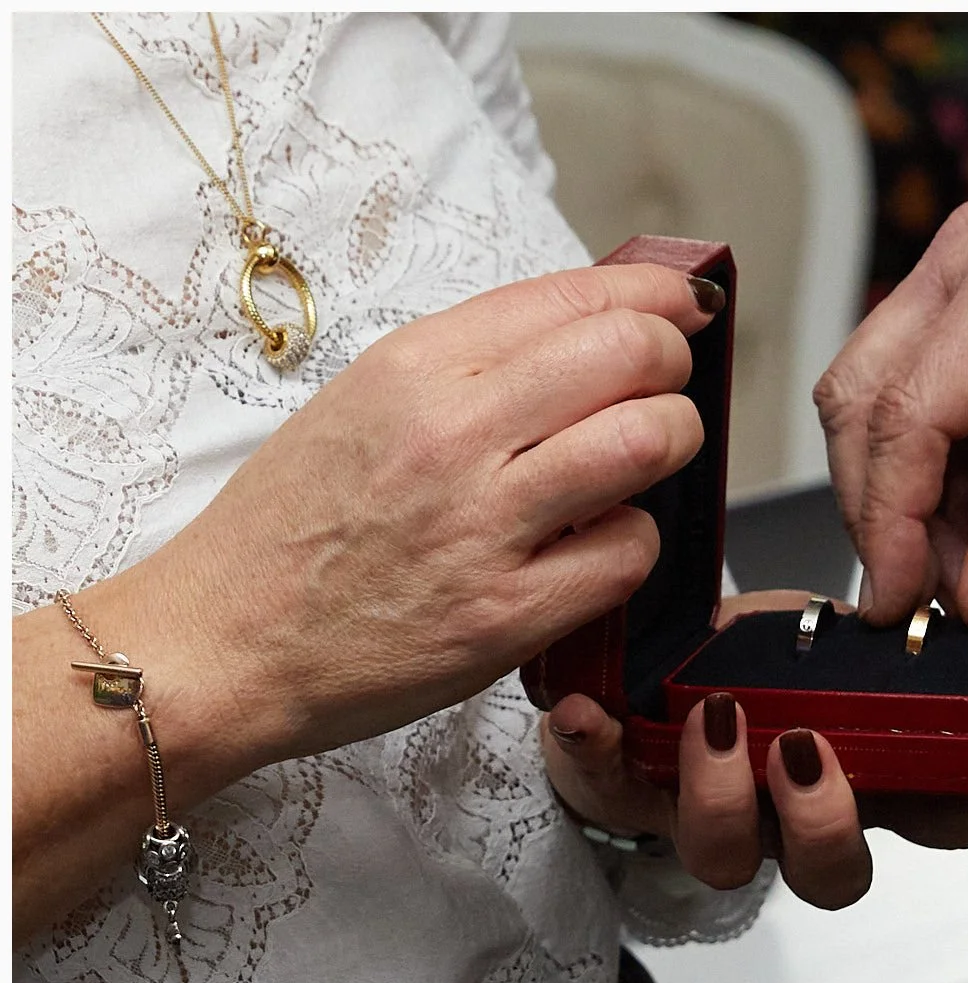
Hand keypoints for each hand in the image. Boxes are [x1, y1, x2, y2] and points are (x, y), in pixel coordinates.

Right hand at [93, 263, 724, 765]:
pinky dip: (632, 543)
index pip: (576, 296)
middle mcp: (454, 431)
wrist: (222, 641)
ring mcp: (484, 525)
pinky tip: (598, 545)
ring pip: (648, 442)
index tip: (684, 305)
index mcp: (417, 365)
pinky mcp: (506, 616)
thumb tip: (591, 333)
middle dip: (674, 363)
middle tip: (666, 387)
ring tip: (651, 459)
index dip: (656, 294)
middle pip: (633, 354)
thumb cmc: (293, 525)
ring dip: (674, 442)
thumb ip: (473, 364)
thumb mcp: (364, 401)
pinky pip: (627, 553)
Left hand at [542, 591, 967, 910]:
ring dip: (720, 789)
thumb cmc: (744, 661)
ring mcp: (703, 814)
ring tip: (713, 718)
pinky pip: (602, 782)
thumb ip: (872, 645)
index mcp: (846, 776)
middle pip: (825, 869)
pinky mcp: (619, 788)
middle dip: (824, 819)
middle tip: (808, 751)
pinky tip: (587, 711)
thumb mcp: (821, 642)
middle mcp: (781, 815)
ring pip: (723, 852)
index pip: (925, 820)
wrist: (640, 673)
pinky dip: (593, 745)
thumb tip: (927, 618)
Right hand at [814, 185, 967, 630]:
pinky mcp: (947, 287)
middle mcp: (964, 257)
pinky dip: (910, 456)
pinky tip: (951, 509)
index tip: (899, 598)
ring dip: (887, 485)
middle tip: (917, 593)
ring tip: (947, 558)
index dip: (889, 520)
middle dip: (875, 509)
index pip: (909, 414)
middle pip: (860, 399)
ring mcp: (948, 263)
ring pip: (861, 390)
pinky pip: (893, 378)